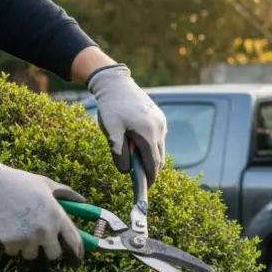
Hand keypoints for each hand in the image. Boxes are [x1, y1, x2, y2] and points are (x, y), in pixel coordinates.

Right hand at [0, 155, 86, 266]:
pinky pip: (13, 252)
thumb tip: (82, 200)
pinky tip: (7, 233)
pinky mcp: (10, 242)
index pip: (75, 242)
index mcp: (58, 217)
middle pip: (53, 255)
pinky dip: (10, 246)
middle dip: (48, 250)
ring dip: (27, 248)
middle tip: (41, 243)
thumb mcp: (47, 184)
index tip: (77, 258)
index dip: (77, 252)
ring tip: (21, 233)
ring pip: (31, 255)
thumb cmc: (20, 183)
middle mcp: (46, 231)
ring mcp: (28, 238)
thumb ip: (66, 193)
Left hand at [85, 63, 166, 182]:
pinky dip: (151, 146)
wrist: (115, 83)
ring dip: (150, 156)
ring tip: (136, 159)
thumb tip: (126, 171)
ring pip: (159, 147)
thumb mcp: (110, 131)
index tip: (146, 189)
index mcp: (148, 133)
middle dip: (151, 169)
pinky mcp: (159, 117)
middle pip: (159, 157)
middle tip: (140, 178)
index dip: (150, 178)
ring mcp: (161, 122)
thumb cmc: (111, 107)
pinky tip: (137, 144)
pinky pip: (158, 137)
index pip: (153, 163)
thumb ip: (118, 153)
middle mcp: (160, 129)